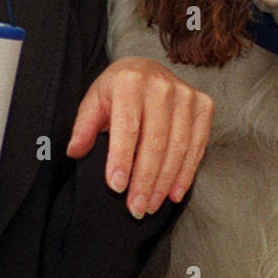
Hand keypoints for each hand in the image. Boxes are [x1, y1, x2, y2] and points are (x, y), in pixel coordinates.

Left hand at [66, 57, 212, 217]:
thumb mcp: (94, 101)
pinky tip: (173, 192)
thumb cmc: (117, 90)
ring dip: (164, 182)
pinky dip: (186, 173)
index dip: (122, 159)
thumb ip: (84, 127)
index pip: (127, 127)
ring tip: (151, 205)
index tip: (116, 187)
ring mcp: (186, 95)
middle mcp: (161, 86)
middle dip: (145, 180)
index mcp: (130, 82)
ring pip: (177, 147)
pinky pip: (197, 145)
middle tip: (136, 208)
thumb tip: (74, 151)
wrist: (147, 69)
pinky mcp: (203, 105)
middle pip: (155, 142)